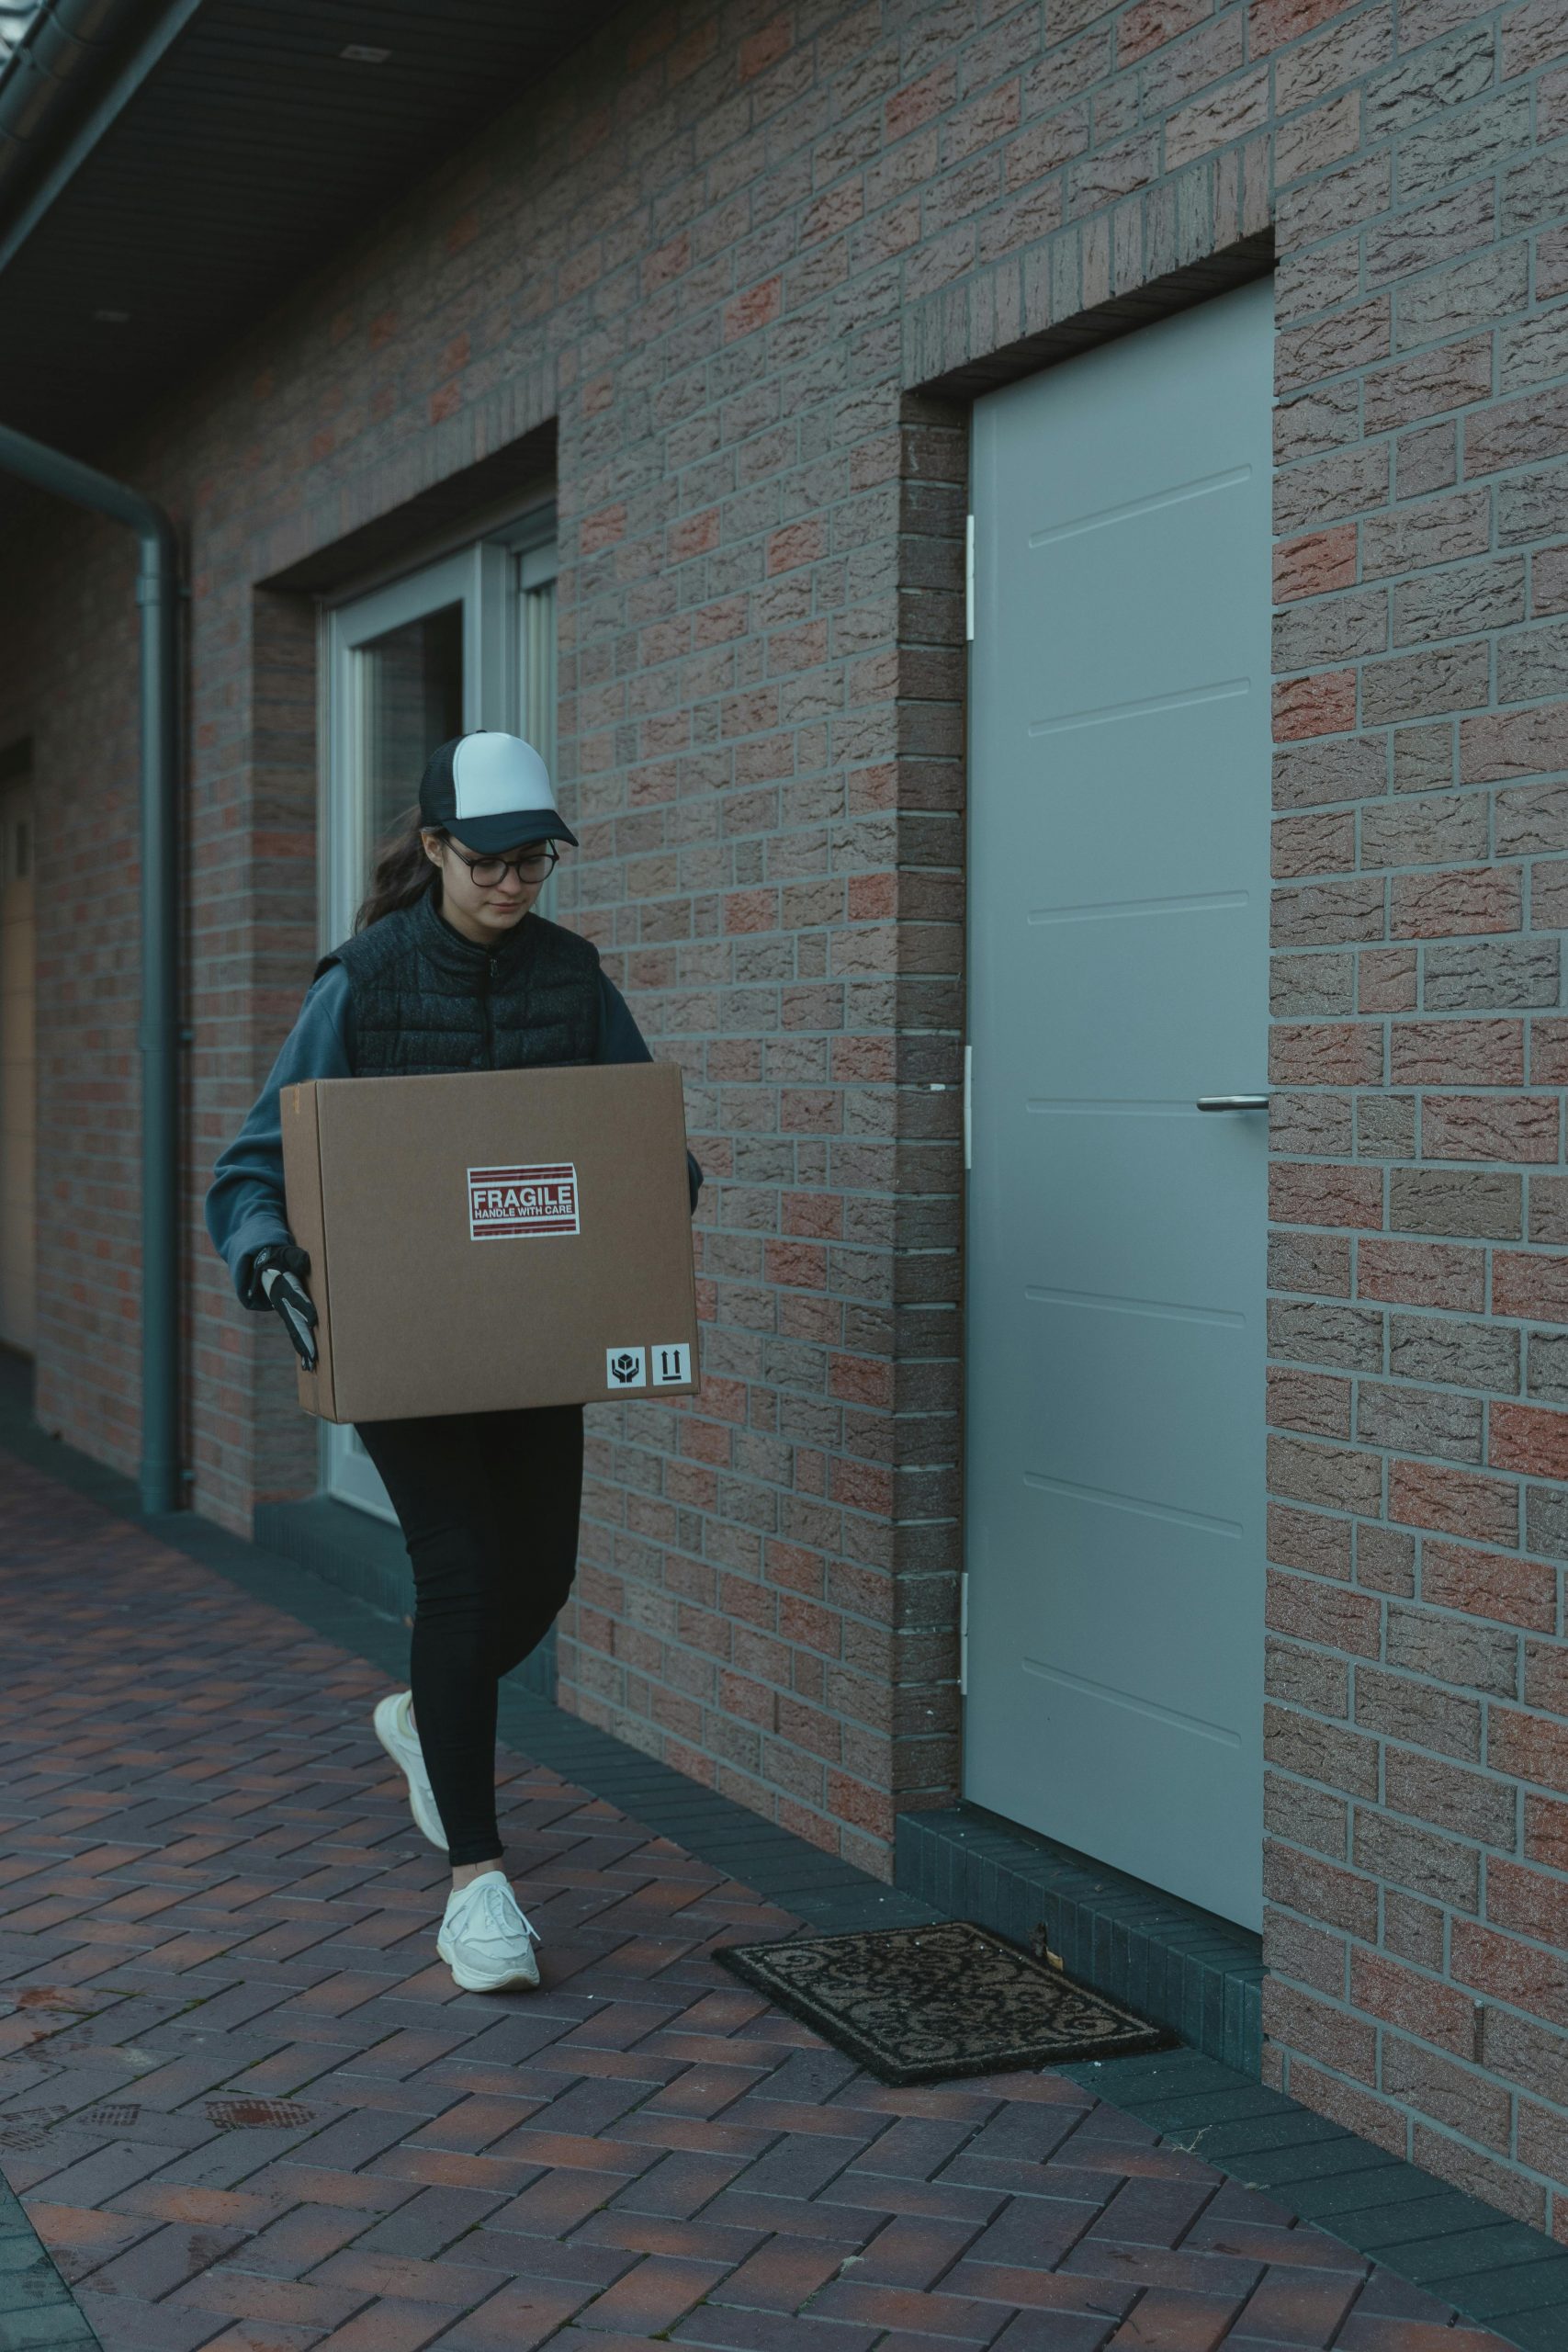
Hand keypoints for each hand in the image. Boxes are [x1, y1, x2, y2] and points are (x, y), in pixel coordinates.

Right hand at [252, 1243, 317, 1369]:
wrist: (260, 1267)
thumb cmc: (277, 1258)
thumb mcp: (284, 1253)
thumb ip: (294, 1257)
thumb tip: (304, 1262)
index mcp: (283, 1286)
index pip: (296, 1297)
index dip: (304, 1307)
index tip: (314, 1319)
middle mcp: (283, 1303)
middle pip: (295, 1322)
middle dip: (304, 1339)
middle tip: (313, 1355)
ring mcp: (285, 1311)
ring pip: (295, 1332)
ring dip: (303, 1348)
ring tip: (310, 1366)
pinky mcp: (288, 1316)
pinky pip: (296, 1333)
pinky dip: (301, 1346)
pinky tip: (308, 1362)